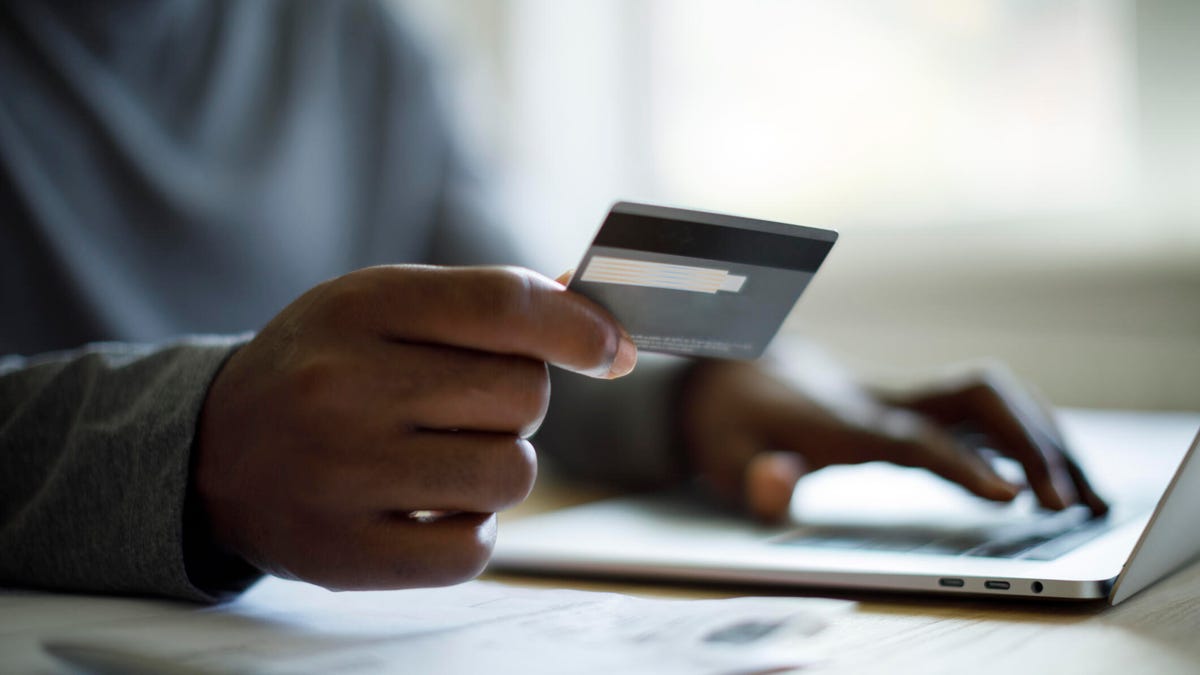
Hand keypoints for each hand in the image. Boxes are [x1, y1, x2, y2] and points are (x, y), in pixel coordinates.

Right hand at [196, 265, 635, 589]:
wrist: (216, 450)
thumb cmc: (326, 367)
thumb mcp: (384, 307)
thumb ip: (487, 306)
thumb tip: (600, 327)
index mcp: (361, 307)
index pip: (504, 306)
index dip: (579, 327)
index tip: (610, 348)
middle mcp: (345, 387)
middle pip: (524, 395)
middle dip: (517, 401)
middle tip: (462, 405)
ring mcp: (341, 475)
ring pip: (511, 474)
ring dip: (498, 467)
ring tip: (442, 456)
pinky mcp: (344, 555)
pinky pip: (474, 550)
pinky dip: (470, 530)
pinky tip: (429, 506)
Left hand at [679, 354, 1106, 521]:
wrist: (732, 370)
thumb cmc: (730, 421)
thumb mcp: (720, 457)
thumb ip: (751, 477)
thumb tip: (780, 483)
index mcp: (838, 420)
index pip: (911, 437)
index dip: (961, 462)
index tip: (1011, 495)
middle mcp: (881, 400)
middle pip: (972, 397)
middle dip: (1027, 443)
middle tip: (1066, 504)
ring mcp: (902, 396)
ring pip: (990, 397)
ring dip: (1043, 437)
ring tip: (1087, 497)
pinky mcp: (914, 403)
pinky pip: (984, 412)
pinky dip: (1029, 438)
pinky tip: (1058, 476)